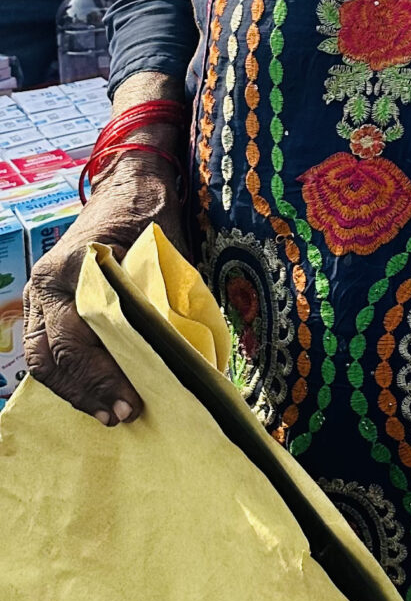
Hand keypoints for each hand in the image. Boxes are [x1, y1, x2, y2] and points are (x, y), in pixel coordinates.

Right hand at [23, 152, 186, 423]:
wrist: (129, 184)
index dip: (100, 375)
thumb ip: (160, 296)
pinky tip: (96, 397)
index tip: (131, 401)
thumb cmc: (148, 215)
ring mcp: (41, 297)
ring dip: (74, 391)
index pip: (75, 337)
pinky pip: (48, 351)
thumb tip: (180, 354)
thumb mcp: (161, 250)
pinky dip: (70, 377)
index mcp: (70, 269)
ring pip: (43, 358)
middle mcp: (45, 285)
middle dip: (85, 392)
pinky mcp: (49, 306)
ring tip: (109, 415)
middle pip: (50, 356)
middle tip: (123, 416)